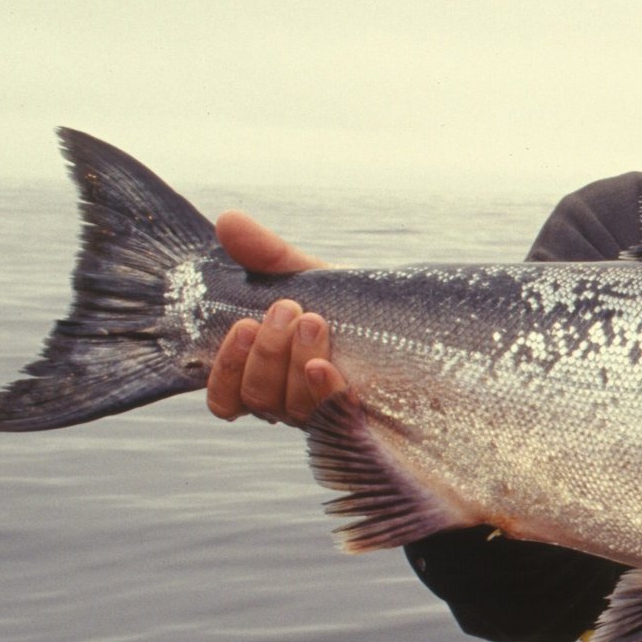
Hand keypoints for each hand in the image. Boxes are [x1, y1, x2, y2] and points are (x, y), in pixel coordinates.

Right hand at [204, 211, 348, 425]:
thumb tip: (228, 220)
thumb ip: (268, 255)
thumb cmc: (352, 306)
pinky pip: (331, 419)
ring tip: (313, 320)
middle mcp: (292, 403)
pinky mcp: (362, 421)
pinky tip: (324, 366)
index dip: (226, 369)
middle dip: (267, 352)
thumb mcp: (308, 276)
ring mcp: (326, 416)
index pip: (224, 398)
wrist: (417, 324)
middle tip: (287, 308)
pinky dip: (322, 390)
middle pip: (258, 399)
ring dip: (293, 362)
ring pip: (290, 408)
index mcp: (269, 376)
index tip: (244, 327)